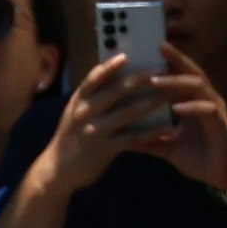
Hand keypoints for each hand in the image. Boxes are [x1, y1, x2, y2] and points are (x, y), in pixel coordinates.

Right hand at [45, 54, 177, 192]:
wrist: (57, 171)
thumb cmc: (71, 137)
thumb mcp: (74, 113)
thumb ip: (91, 97)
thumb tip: (111, 75)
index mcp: (78, 101)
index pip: (94, 78)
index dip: (110, 67)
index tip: (126, 56)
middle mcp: (85, 113)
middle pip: (116, 91)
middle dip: (140, 79)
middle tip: (161, 70)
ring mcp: (95, 131)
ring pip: (128, 112)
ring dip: (151, 101)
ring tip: (169, 94)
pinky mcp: (105, 149)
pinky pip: (133, 138)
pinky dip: (151, 132)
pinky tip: (167, 127)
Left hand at [140, 45, 226, 193]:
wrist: (221, 177)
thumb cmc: (198, 158)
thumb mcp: (167, 147)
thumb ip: (149, 139)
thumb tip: (124, 137)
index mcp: (193, 101)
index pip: (180, 75)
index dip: (167, 62)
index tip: (147, 50)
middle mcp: (205, 100)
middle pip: (190, 71)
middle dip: (174, 59)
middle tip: (156, 47)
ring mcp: (214, 109)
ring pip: (197, 86)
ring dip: (176, 82)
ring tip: (155, 81)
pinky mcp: (221, 124)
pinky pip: (207, 110)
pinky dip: (191, 108)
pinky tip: (176, 108)